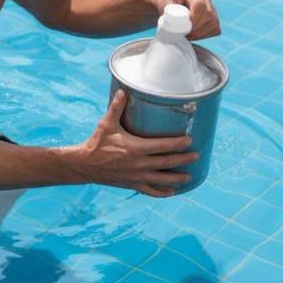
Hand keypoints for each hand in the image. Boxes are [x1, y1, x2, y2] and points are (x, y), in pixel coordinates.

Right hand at [78, 89, 198, 197]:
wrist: (84, 165)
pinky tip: (172, 191)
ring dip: (177, 178)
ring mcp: (136, 177)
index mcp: (136, 148)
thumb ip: (116, 107)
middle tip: (197, 156)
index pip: (162, 146)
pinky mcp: (132, 184)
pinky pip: (150, 191)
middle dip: (184, 159)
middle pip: (167, 162)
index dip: (178, 143)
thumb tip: (123, 90)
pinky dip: (162, 192)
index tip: (190, 140)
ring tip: (189, 176)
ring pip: (162, 179)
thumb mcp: (107, 124)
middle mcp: (139, 164)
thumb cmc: (97, 142)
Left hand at [157, 0, 220, 39]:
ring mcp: (210, 6)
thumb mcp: (159, 0)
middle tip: (181, 33)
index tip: (182, 27)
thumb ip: (165, 5)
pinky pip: (215, 30)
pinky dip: (204, 35)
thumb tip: (172, 15)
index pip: (200, 5)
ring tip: (185, 34)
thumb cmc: (161, 1)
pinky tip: (192, 34)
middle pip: (209, 15)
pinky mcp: (212, 17)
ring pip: (214, 23)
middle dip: (195, 28)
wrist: (163, 6)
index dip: (192, 18)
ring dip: (199, 33)